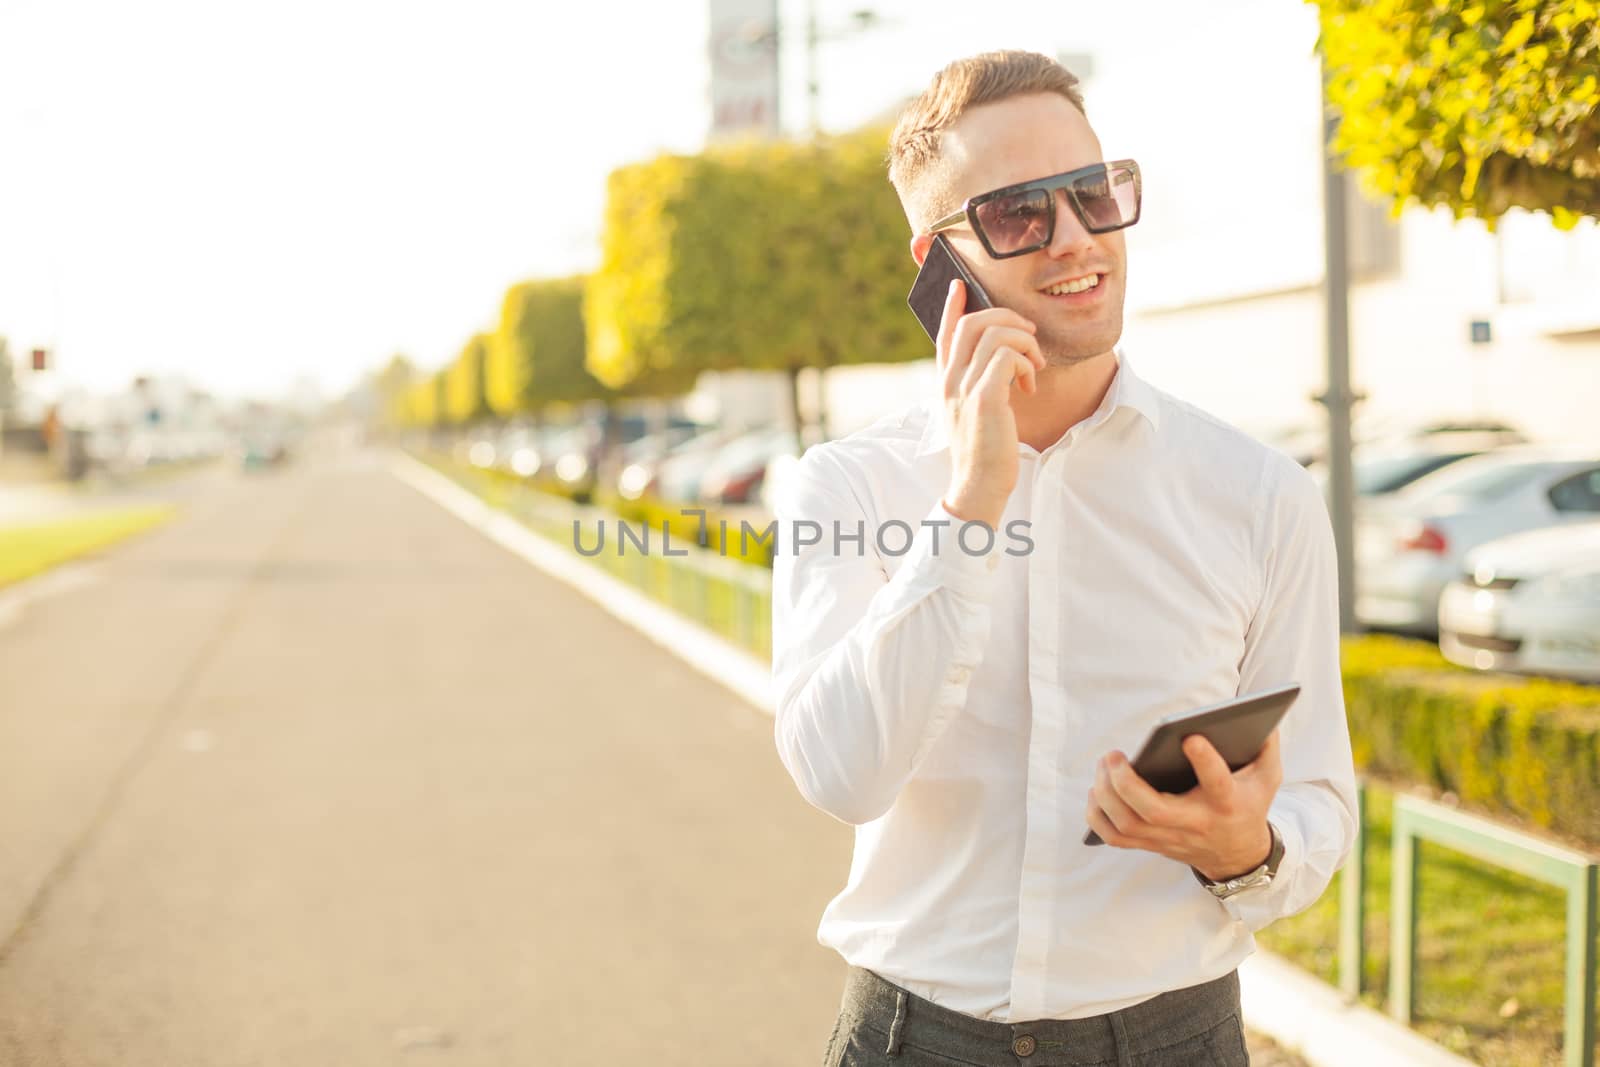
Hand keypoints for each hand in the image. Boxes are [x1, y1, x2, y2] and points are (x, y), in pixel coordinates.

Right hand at [936, 280, 1045, 528]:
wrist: (978, 485)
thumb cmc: (982, 451)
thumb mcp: (972, 412)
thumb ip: (977, 384)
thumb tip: (1000, 360)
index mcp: (944, 382)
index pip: (944, 333)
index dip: (952, 306)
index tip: (961, 284)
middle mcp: (949, 381)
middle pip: (971, 323)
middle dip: (1006, 318)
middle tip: (1029, 336)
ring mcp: (964, 388)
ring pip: (994, 334)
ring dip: (1024, 342)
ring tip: (1034, 365)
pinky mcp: (985, 398)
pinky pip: (1007, 357)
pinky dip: (1025, 363)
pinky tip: (1030, 384)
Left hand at [1085, 731, 1283, 881]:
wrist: (1237, 855)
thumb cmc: (1247, 804)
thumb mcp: (1268, 777)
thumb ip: (1266, 745)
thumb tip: (1259, 714)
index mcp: (1227, 803)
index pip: (1217, 784)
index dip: (1205, 761)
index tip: (1190, 736)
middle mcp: (1195, 823)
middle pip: (1154, 811)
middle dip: (1127, 783)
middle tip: (1113, 755)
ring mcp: (1170, 837)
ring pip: (1128, 825)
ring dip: (1106, 795)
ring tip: (1104, 765)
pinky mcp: (1152, 844)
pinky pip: (1115, 838)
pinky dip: (1097, 816)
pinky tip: (1097, 790)